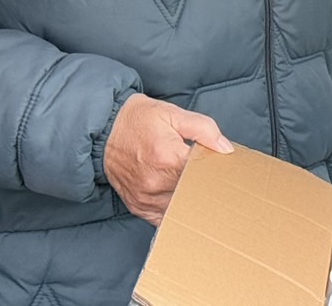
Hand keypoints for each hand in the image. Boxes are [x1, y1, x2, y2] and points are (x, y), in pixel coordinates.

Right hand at [103, 93, 232, 224]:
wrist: (105, 131)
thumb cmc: (141, 120)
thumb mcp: (174, 114)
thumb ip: (204, 129)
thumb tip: (226, 149)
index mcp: (167, 157)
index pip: (204, 173)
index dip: (217, 170)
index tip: (223, 167)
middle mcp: (155, 182)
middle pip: (195, 192)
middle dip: (206, 186)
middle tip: (214, 178)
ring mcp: (145, 198)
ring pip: (181, 208)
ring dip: (192, 200)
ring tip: (198, 188)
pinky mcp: (138, 206)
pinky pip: (164, 217)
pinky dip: (175, 210)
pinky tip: (182, 200)